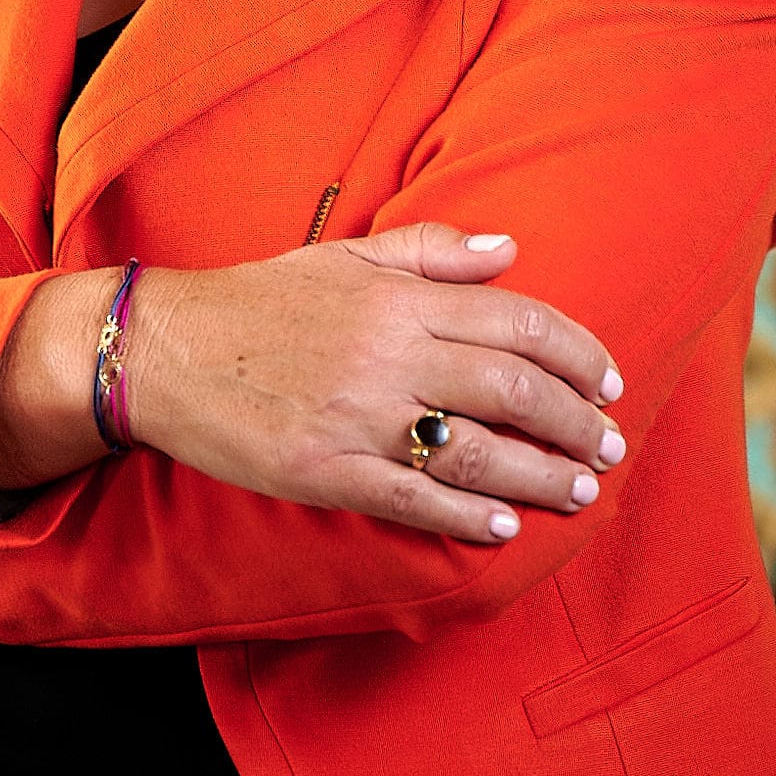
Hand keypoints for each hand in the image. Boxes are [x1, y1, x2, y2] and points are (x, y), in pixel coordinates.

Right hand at [126, 223, 626, 546]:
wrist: (167, 349)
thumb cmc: (263, 300)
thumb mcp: (347, 256)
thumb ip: (431, 251)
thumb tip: (511, 250)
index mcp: (398, 299)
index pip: (518, 320)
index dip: (577, 354)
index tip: (609, 382)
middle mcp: (388, 354)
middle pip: (512, 388)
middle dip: (575, 421)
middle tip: (609, 447)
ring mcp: (357, 416)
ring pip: (475, 450)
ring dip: (540, 475)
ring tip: (578, 491)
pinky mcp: (325, 470)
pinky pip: (412, 497)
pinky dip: (465, 514)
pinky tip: (503, 525)